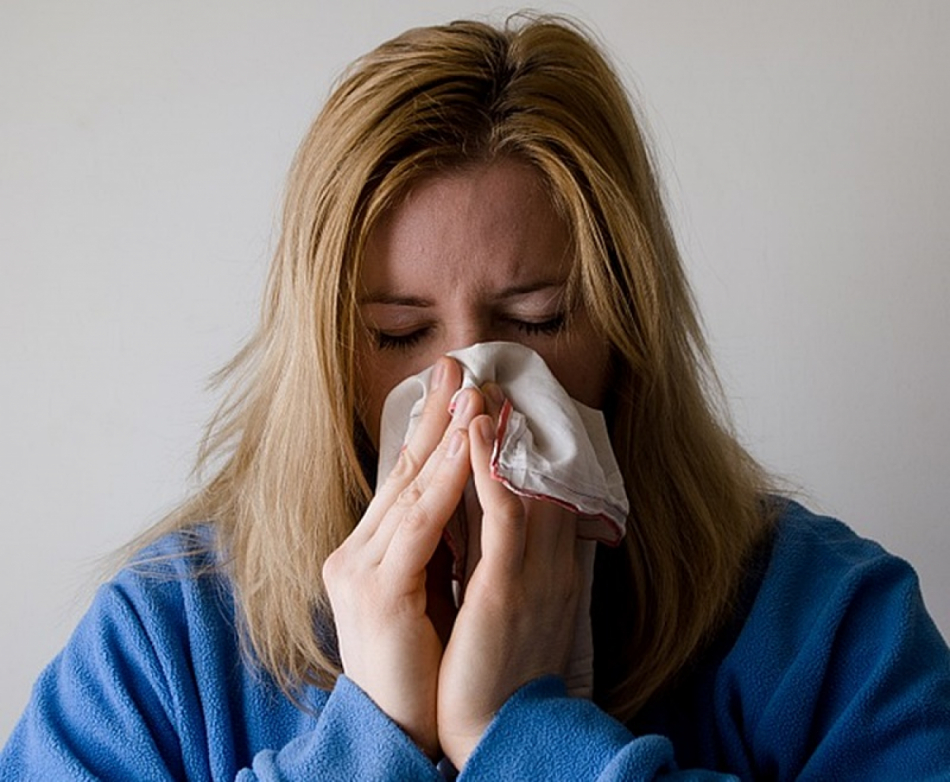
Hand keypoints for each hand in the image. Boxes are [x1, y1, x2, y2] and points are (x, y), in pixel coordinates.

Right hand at [323, 358, 480, 757]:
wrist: (401, 729)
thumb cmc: (423, 664)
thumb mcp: (428, 592)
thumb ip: (439, 545)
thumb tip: (470, 499)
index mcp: (368, 553)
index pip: (401, 481)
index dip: (428, 432)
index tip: (454, 389)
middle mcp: (355, 553)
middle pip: (400, 472)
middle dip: (433, 416)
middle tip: (458, 366)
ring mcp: (359, 569)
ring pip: (409, 490)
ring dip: (444, 437)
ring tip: (471, 393)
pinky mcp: (377, 590)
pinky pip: (418, 525)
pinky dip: (444, 482)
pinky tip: (466, 448)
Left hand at [436, 402, 585, 766]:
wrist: (492, 730)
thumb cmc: (493, 668)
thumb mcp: (507, 602)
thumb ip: (503, 557)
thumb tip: (487, 518)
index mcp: (547, 563)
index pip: (536, 486)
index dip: (517, 442)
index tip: (497, 401)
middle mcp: (549, 559)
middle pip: (531, 474)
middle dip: (508, 421)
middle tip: (486, 372)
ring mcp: (532, 571)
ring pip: (520, 483)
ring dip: (499, 430)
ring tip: (478, 384)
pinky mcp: (507, 587)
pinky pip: (503, 516)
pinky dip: (491, 470)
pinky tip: (477, 431)